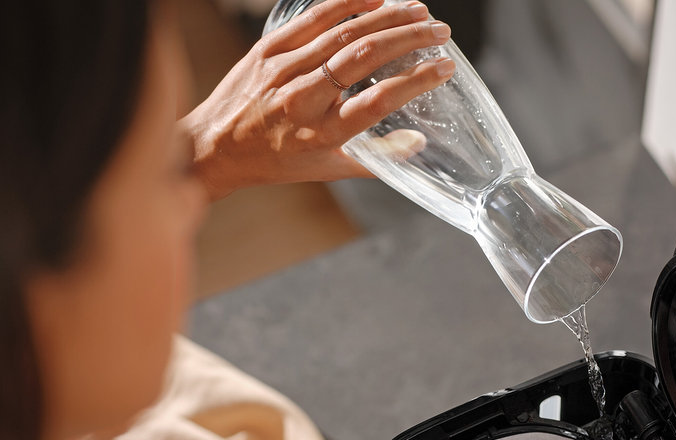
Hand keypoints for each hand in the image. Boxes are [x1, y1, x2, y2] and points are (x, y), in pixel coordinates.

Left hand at [180, 0, 454, 199]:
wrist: (215, 146)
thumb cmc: (276, 162)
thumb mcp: (328, 170)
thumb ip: (377, 160)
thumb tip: (419, 143)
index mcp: (323, 134)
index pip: (378, 101)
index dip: (417, 80)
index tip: (444, 67)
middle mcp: (304, 99)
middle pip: (365, 58)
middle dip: (409, 38)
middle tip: (440, 31)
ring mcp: (285, 68)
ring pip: (344, 33)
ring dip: (387, 16)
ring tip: (419, 10)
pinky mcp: (269, 47)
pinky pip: (314, 17)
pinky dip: (347, 2)